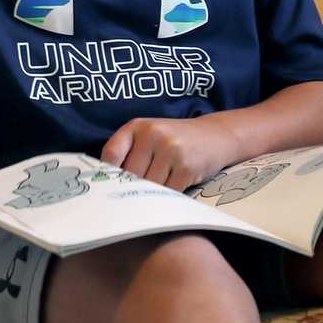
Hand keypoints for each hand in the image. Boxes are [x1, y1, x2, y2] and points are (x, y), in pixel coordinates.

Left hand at [101, 114, 242, 190]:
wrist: (216, 135)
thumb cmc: (175, 140)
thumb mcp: (149, 135)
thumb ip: (128, 152)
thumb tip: (106, 186)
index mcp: (137, 126)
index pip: (111, 155)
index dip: (109, 175)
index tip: (109, 188)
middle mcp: (152, 134)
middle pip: (129, 175)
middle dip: (132, 188)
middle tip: (136, 195)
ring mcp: (170, 149)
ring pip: (148, 186)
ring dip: (152, 193)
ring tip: (159, 187)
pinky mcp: (186, 167)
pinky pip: (168, 192)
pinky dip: (168, 196)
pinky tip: (173, 187)